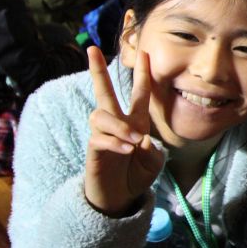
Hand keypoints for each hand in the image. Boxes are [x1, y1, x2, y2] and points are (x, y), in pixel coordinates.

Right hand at [85, 46, 164, 216]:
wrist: (121, 197)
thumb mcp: (154, 162)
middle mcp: (117, 124)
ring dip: (119, 126)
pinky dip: (114, 143)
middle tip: (92, 49)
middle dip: (98, 71)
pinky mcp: (93, 149)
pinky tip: (125, 151)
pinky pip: (99, 139)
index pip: (140, 94)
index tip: (145, 53)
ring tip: (133, 141)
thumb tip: (140, 138)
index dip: (143, 74)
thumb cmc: (137, 175)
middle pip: (104, 92)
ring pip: (101, 115)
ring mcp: (103, 135)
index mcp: (136, 122)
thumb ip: (152, 149)